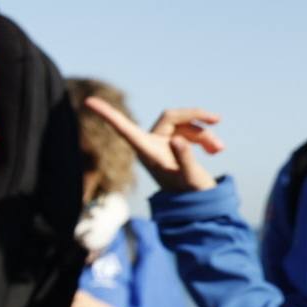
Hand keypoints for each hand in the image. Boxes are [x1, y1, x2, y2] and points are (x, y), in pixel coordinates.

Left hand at [85, 97, 223, 192]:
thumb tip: (177, 140)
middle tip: (217, 120)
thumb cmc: (190, 193)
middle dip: (196, 119)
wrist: (198, 204)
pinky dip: (205, 138)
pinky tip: (217, 151)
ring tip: (219, 150)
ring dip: (204, 134)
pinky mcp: (174, 144)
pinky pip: (190, 131)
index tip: (88, 101)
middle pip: (171, 117)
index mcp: (146, 152)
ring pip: (185, 125)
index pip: (124, 129)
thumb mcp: (190, 178)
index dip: (108, 115)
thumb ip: (184, 158)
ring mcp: (163, 143)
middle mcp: (151, 144)